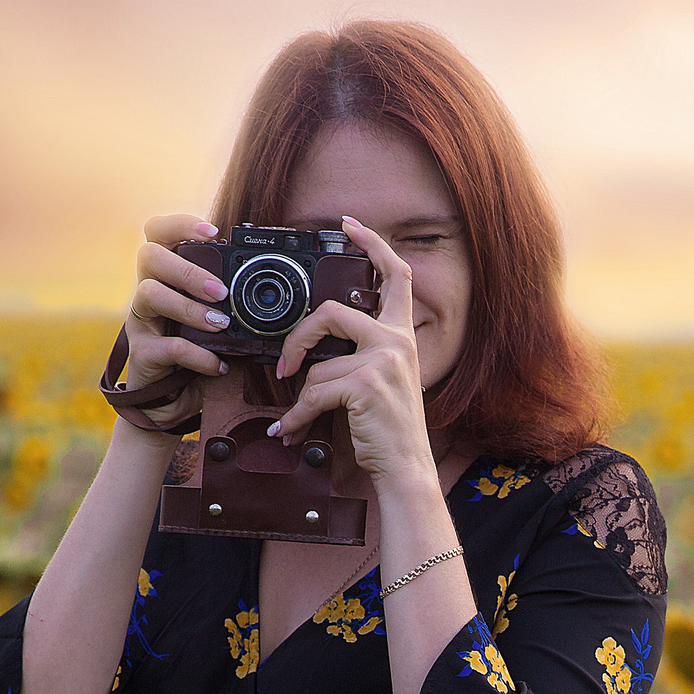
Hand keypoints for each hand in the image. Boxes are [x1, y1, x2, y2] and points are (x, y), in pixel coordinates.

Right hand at [119, 214, 235, 424]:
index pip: (158, 233)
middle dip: (187, 269)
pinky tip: (218, 364)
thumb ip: (232, 305)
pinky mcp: (143, 354)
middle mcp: (147, 292)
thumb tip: (277, 299)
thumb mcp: (216, 323)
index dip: (180, 224)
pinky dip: (197, 355)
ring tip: (220, 324)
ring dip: (189, 307)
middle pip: (148, 256)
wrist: (170, 403)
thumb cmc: (196, 354)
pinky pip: (167, 347)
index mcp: (166, 277)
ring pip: (149, 294)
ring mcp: (141, 323)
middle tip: (221, 291)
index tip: (213, 231)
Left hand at [269, 217, 438, 492]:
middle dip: (300, 337)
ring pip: (318, 364)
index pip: (395, 277)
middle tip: (287, 362)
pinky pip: (315, 392)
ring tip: (295, 417)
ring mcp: (382, 362)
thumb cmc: (389, 429)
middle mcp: (395, 343)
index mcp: (401, 337)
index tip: (351, 226)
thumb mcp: (383, 382)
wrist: (406, 467)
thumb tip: (315, 349)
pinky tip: (292, 430)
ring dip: (301, 397)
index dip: (373, 245)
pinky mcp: (365, 385)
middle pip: (334, 312)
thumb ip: (361, 355)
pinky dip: (297, 416)